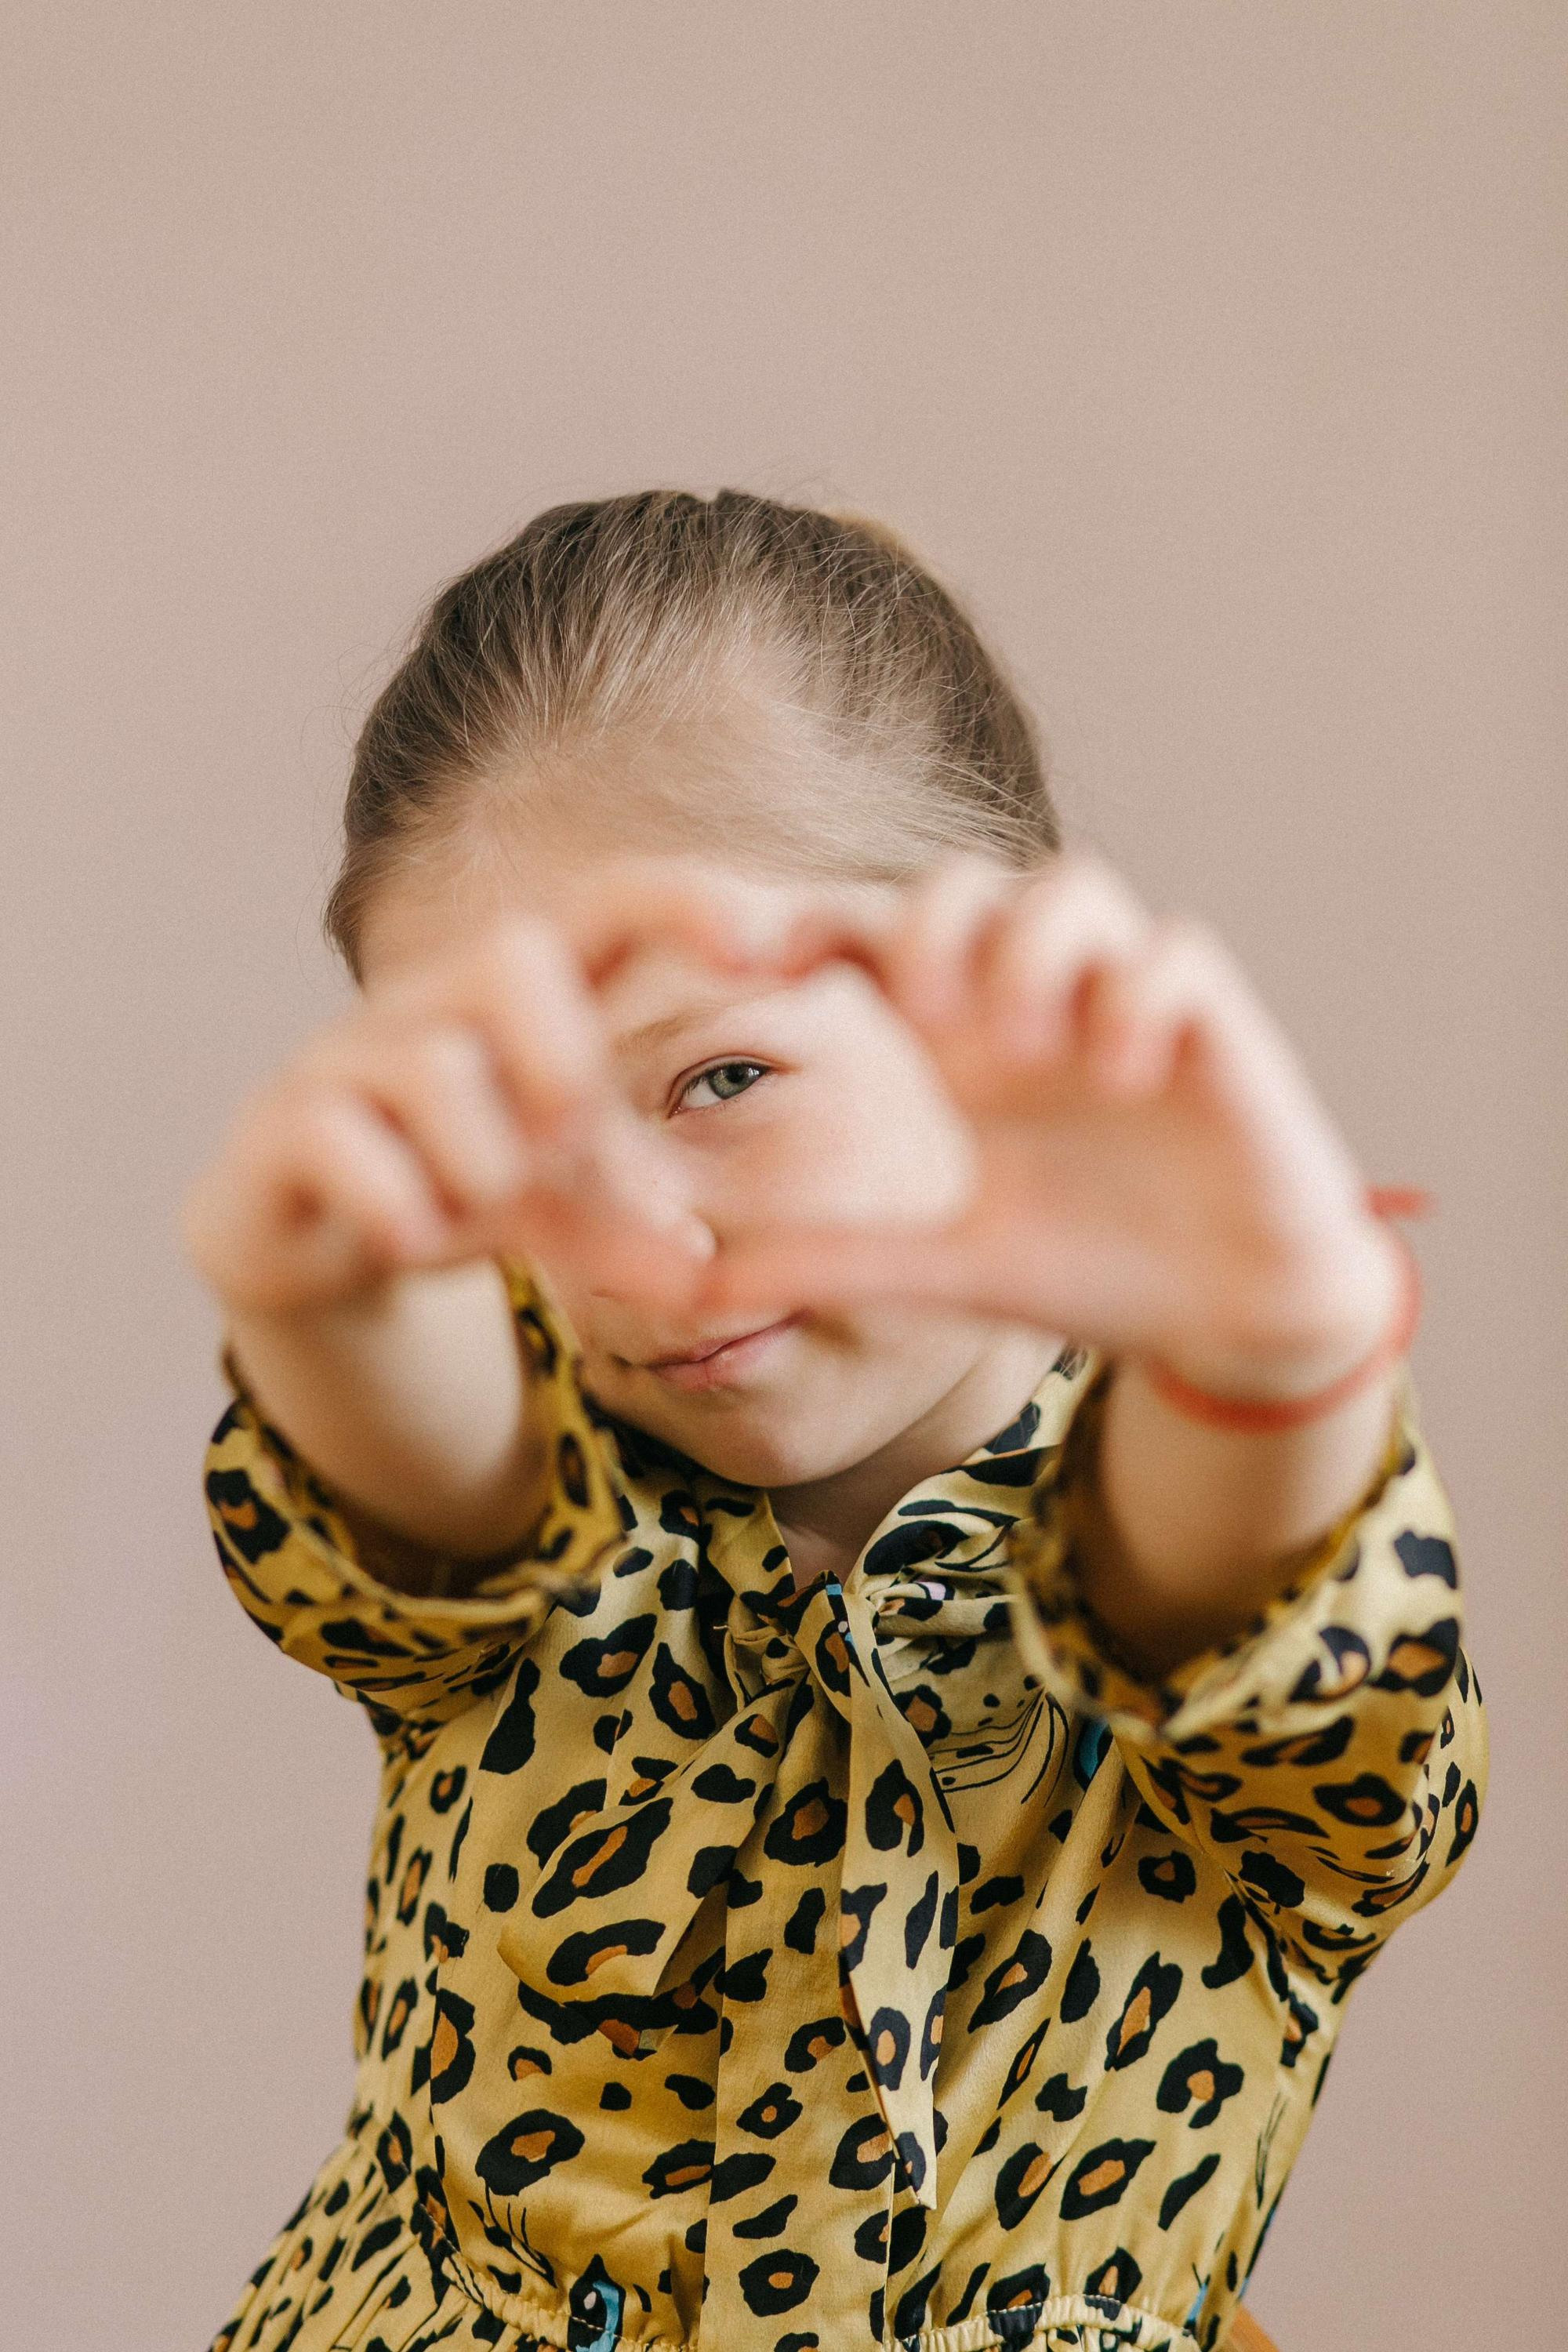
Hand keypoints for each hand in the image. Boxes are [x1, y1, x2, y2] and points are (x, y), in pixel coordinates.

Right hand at [180, 872, 755, 1319]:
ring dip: (478, 1169)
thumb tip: (700, 1266)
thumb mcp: (563, 1210)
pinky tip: (406, 1237)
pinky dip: (393, 1202)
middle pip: (513, 954)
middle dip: (559, 1054)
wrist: (308, 1242)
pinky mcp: (285, 1119)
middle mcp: (437, 1001)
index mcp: (525, 999)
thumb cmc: (457, 1186)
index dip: (683, 904)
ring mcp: (351, 1052)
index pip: (608, 905)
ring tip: (466, 1211)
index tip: (766, 948)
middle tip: (562, 1136)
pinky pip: (343, 1137)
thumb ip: (636, 1227)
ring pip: (435, 1068)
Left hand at [700, 853, 1402, 1398]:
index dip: (811, 923)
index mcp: (964, 1043)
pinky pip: (1177, 953)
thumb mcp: (947, 1269)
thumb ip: (834, 1261)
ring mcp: (1128, 1003)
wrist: (1231, 1316)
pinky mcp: (1218, 1026)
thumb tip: (701, 1287)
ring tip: (1023, 1051)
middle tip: (923, 1021)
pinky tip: (1117, 1075)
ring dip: (1031, 949)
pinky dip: (1137, 996)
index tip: (746, 959)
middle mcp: (1039, 1002)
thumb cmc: (1094, 1271)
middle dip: (930, 926)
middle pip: (966, 881)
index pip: (878, 938)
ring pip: (1072, 886)